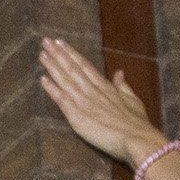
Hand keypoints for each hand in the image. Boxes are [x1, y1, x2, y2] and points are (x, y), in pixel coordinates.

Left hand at [37, 38, 166, 169]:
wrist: (136, 139)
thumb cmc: (137, 124)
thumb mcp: (133, 100)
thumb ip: (122, 85)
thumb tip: (119, 72)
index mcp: (105, 86)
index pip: (85, 66)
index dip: (72, 54)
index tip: (61, 43)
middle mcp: (93, 90)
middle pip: (73, 68)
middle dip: (58, 54)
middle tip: (45, 41)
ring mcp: (85, 102)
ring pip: (66, 80)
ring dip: (53, 66)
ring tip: (42, 53)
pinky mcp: (78, 116)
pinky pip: (62, 99)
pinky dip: (52, 88)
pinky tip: (42, 79)